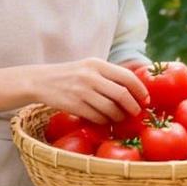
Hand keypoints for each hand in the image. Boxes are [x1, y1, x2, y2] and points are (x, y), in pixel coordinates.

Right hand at [35, 58, 149, 125]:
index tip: (146, 100)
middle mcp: (91, 76)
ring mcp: (82, 91)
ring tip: (120, 118)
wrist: (40, 81)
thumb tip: (134, 89)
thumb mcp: (88, 67)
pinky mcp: (74, 105)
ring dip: (119, 117)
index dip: (141, 90)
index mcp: (97, 64)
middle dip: (133, 107)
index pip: (127, 77)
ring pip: (111, 109)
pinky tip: (105, 121)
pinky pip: (97, 117)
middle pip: (122, 95)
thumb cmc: (69, 75)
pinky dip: (105, 121)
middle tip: (136, 113)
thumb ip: (108, 75)